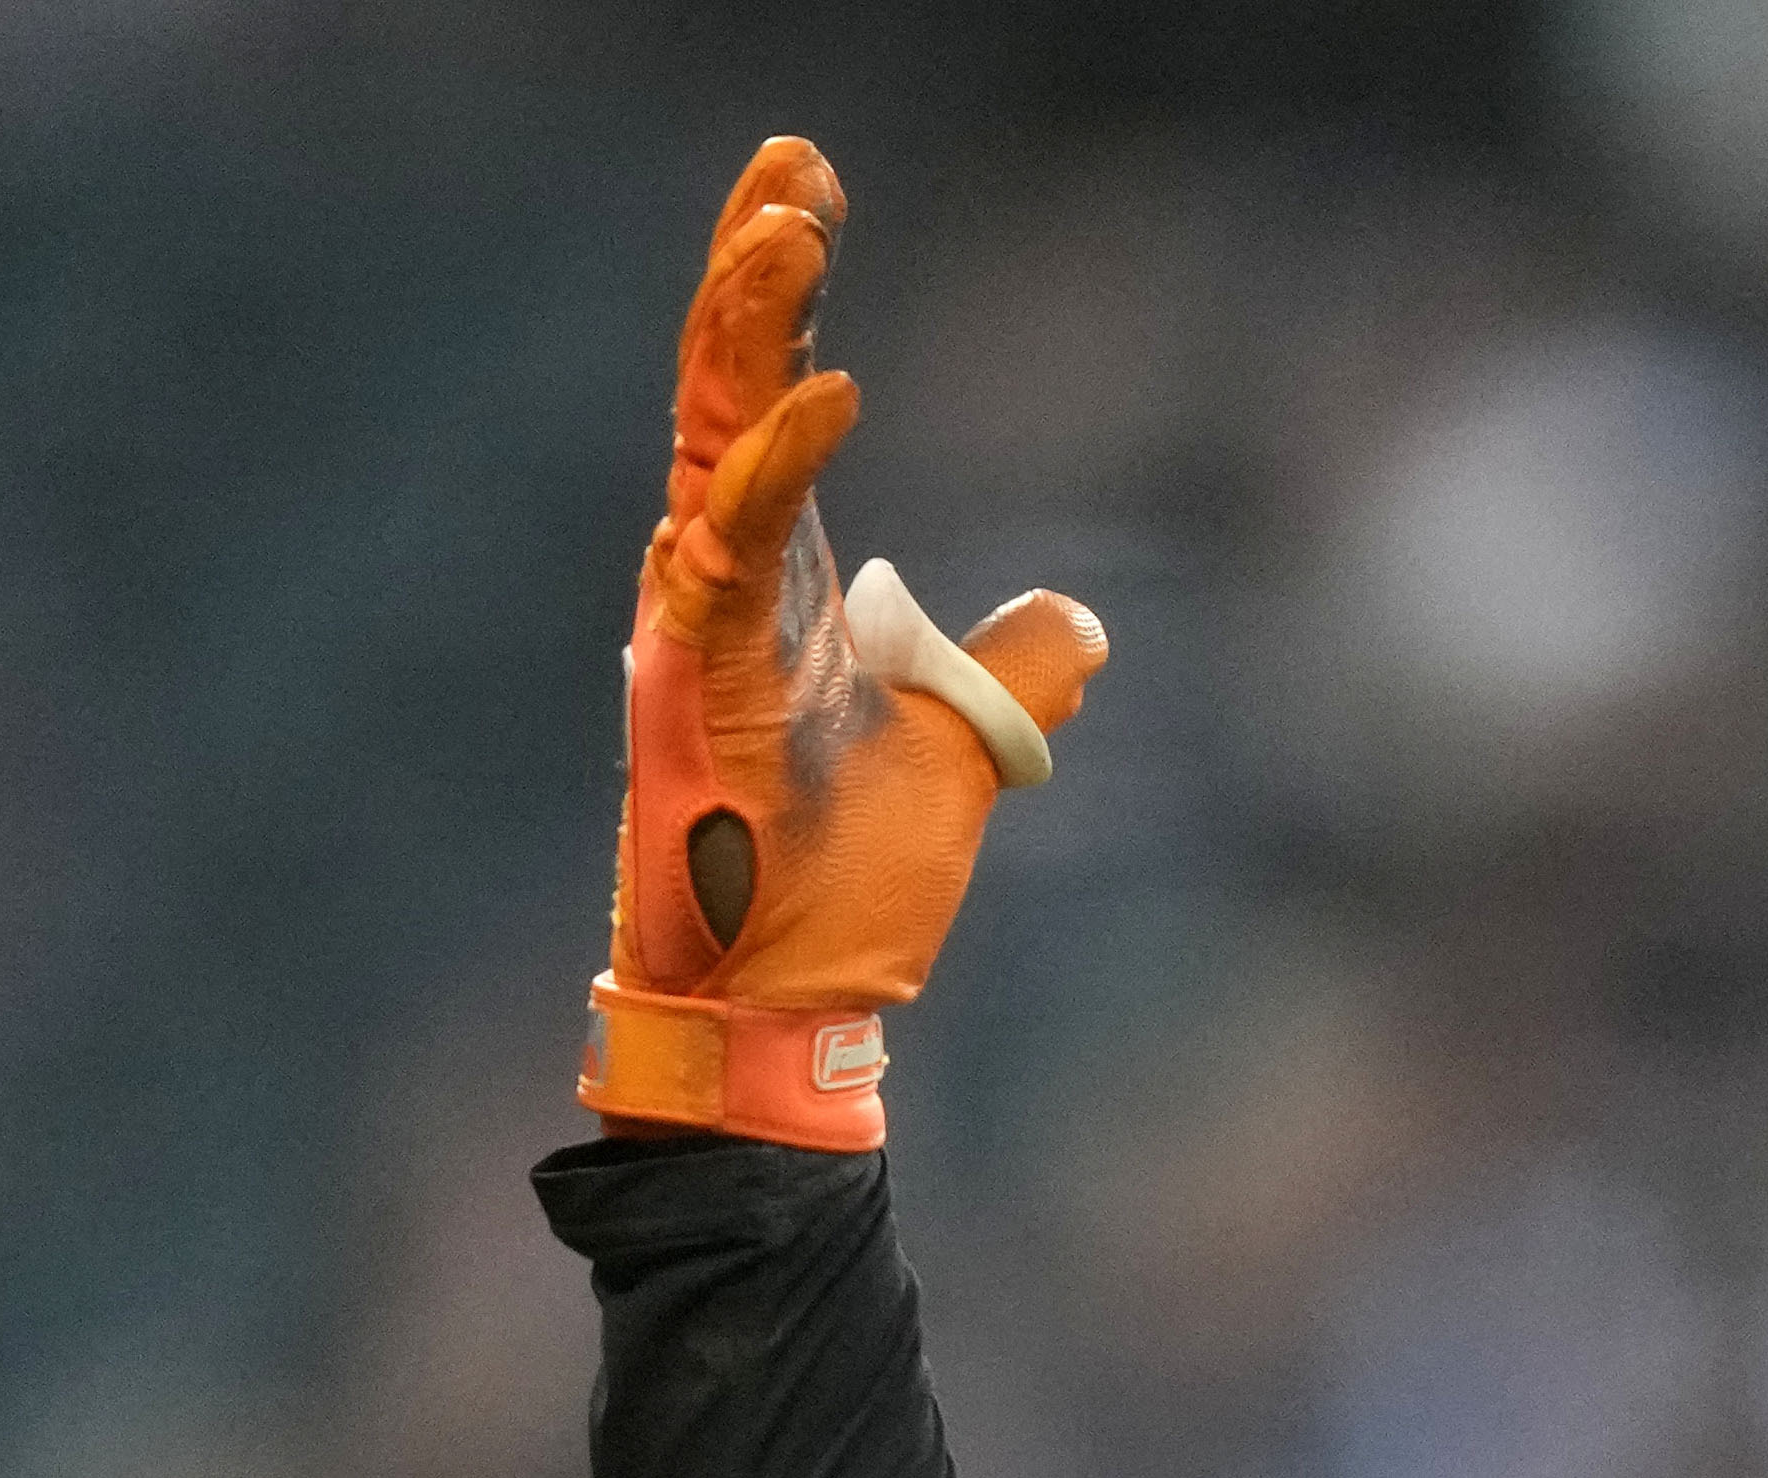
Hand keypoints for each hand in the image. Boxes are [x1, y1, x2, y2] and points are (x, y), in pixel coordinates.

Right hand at [583, 137, 1109, 1148]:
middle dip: (753, 275)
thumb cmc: (848, 895)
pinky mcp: (690, 689)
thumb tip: (1077, 618)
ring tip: (789, 230)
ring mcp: (692, 633)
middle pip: (723, 392)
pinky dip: (777, 471)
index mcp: (770, 587)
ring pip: (708, 443)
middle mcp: (714, 588)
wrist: (800, 1014)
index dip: (787, 304)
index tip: (808, 195)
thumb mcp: (965, 756)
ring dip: (750, 333)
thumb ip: (1009, 675)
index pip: (767, 406)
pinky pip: (729, 555)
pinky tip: (833, 397)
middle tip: (790, 172)